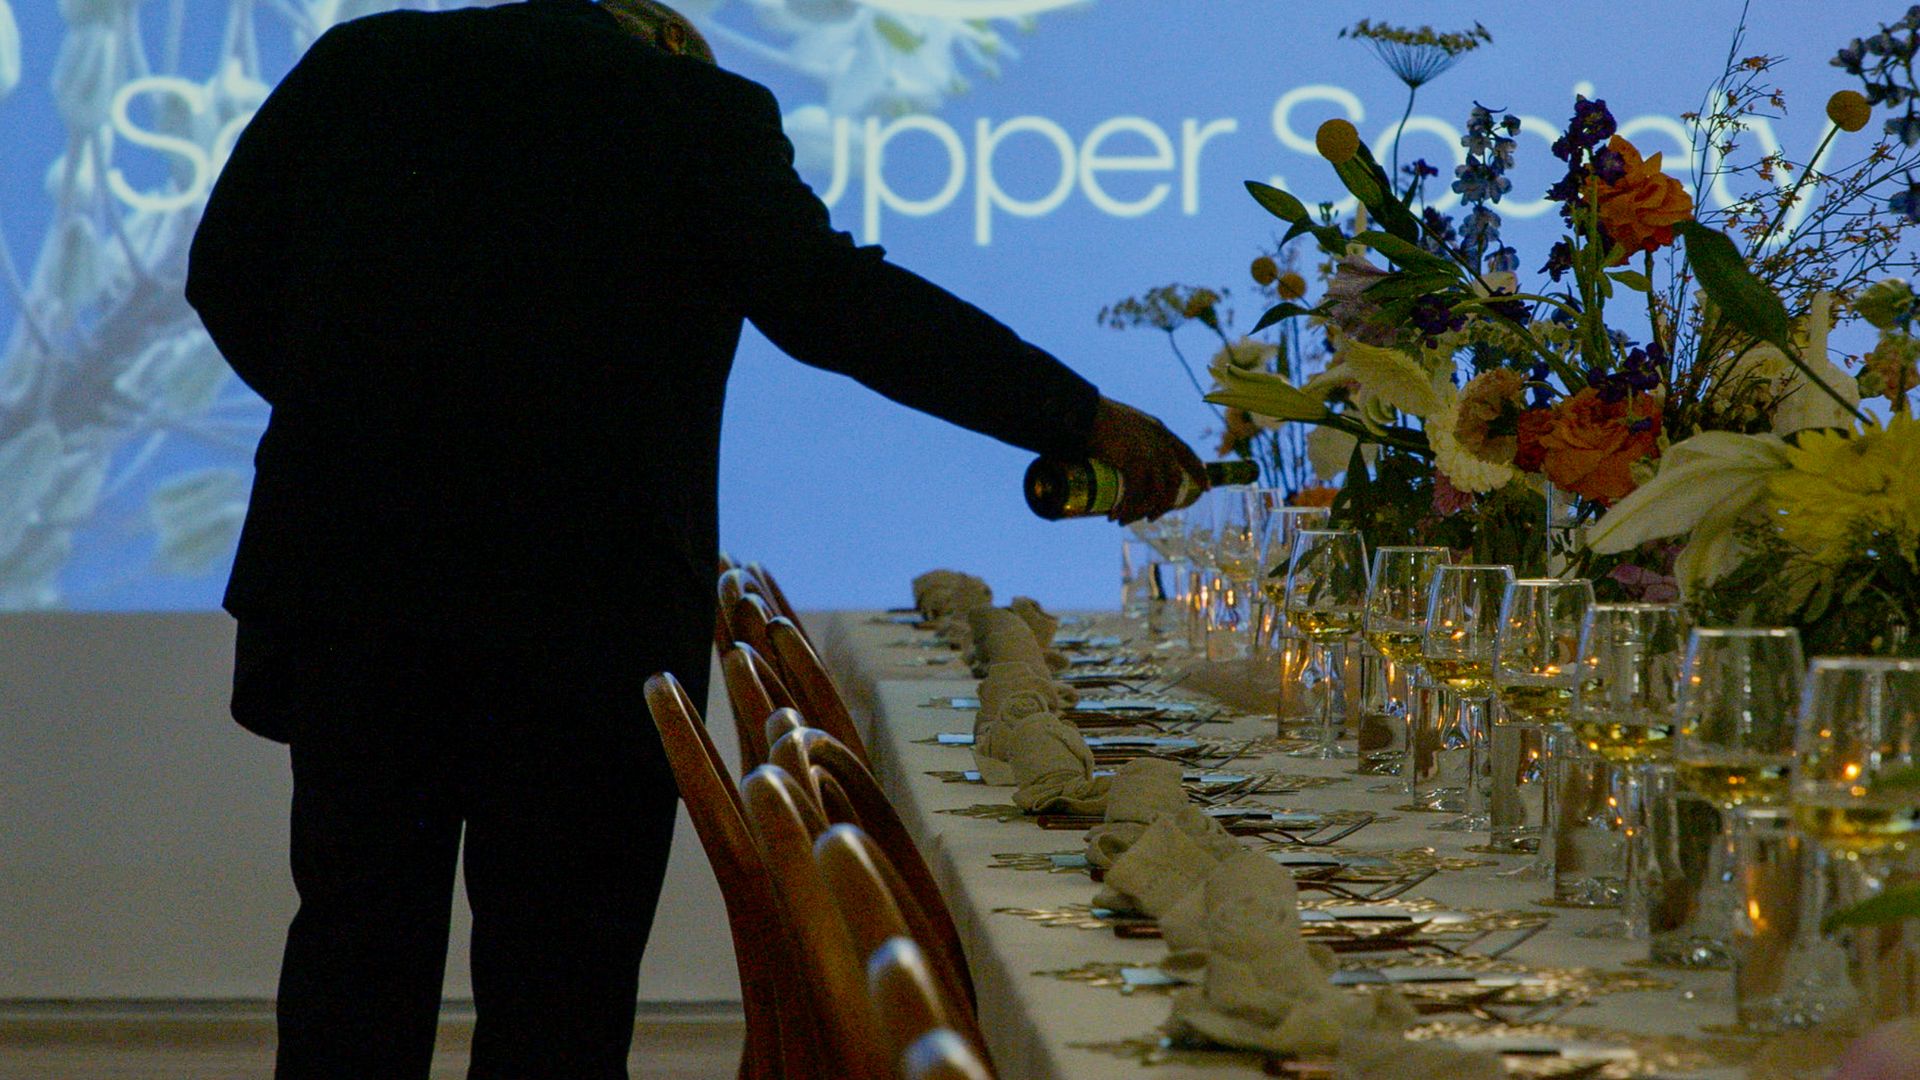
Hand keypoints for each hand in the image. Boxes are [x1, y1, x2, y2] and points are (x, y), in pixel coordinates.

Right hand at [1083, 397, 1206, 523]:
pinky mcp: (1136, 463)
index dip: (1198, 472)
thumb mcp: (1123, 423)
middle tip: (1153, 517)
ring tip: (1126, 521)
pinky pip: (1136, 495)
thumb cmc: (1096, 415)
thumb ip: (1128, 437)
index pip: (1187, 453)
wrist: (1085, 411)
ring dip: (1142, 511)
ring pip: (1158, 493)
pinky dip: (1126, 509)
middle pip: (1175, 480)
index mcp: (1159, 430)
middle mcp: (1160, 443)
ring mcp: (1150, 453)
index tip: (1207, 488)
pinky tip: (1114, 516)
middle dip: (1166, 504)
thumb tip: (1119, 454)